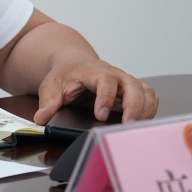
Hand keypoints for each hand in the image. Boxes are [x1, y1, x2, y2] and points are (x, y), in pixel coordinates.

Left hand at [31, 56, 157, 125]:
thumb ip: (48, 102)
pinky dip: (150, 109)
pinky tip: (141, 123)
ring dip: (144, 109)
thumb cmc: (66, 74)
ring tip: (135, 128)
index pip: (106, 80)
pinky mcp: (132, 91)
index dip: (106, 97)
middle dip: (133, 105)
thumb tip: (41, 118)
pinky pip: (149, 97)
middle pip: (132, 85)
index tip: (100, 115)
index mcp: (94, 71)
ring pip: (145, 91)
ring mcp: (125, 82)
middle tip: (127, 125)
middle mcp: (114, 75)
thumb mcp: (51, 86)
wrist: (74, 64)